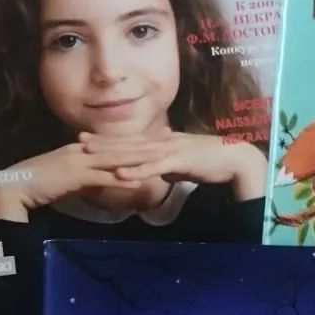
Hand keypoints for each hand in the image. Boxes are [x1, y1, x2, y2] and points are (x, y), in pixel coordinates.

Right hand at [0, 140, 176, 222]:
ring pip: (115, 159)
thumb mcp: (67, 178)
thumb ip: (85, 177)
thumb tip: (101, 181)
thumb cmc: (38, 185)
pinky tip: (138, 181)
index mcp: (81, 149)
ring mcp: (78, 162)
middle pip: (120, 146)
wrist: (14, 187)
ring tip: (162, 156)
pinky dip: (120, 179)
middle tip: (171, 138)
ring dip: (140, 158)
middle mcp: (82, 151)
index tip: (158, 136)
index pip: (115, 142)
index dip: (137, 139)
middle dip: (146, 142)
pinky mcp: (73, 177)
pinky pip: (101, 179)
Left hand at [80, 130, 267, 201]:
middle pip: (128, 143)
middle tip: (78, 143)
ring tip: (91, 156)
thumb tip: (160, 174)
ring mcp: (170, 150)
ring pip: (136, 153)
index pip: (132, 140)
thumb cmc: (212, 162)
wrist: (235, 159)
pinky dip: (136, 170)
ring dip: (113, 155)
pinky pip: (153, 167)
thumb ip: (170, 167)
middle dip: (103, 143)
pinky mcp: (179, 161)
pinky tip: (120, 174)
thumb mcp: (185, 165)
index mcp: (164, 142)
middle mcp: (163, 142)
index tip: (88, 140)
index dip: (110, 140)